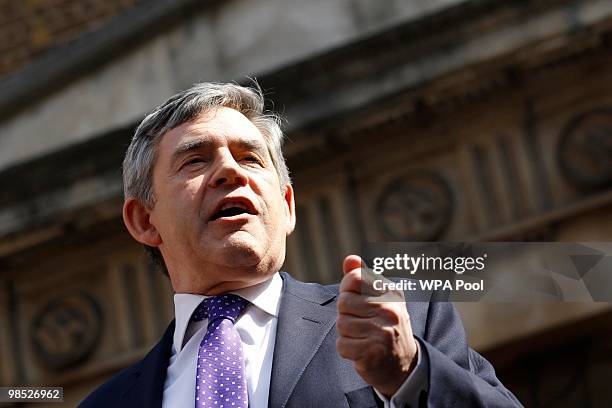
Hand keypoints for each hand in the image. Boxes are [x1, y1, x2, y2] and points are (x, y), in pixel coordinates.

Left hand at [336, 255, 417, 397]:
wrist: (404, 366)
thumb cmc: (385, 327)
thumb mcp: (380, 299)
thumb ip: (362, 278)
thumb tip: (350, 259)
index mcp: (391, 293)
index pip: (354, 278)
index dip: (347, 289)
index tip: (357, 301)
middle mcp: (390, 310)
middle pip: (344, 302)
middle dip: (346, 314)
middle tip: (362, 324)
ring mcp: (383, 332)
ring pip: (341, 324)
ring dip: (347, 334)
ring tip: (363, 337)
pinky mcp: (373, 353)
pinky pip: (342, 345)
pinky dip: (347, 350)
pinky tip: (362, 351)